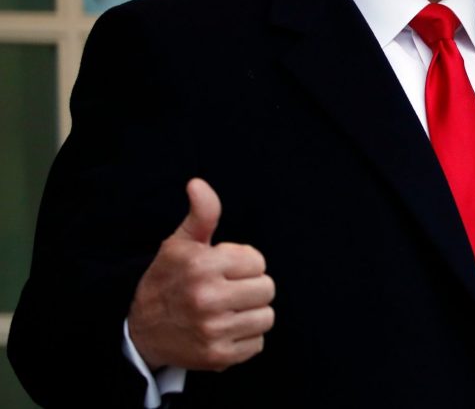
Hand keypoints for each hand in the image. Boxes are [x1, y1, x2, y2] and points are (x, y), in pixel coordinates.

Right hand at [127, 178, 275, 371]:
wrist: (141, 331)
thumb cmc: (168, 280)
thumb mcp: (180, 243)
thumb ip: (201, 213)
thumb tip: (198, 183)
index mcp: (202, 265)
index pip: (258, 262)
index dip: (244, 264)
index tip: (224, 270)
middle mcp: (207, 298)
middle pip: (267, 289)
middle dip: (251, 287)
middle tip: (227, 290)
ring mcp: (212, 330)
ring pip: (266, 316)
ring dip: (251, 313)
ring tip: (227, 310)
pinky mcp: (217, 356)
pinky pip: (258, 343)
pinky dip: (245, 338)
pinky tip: (224, 330)